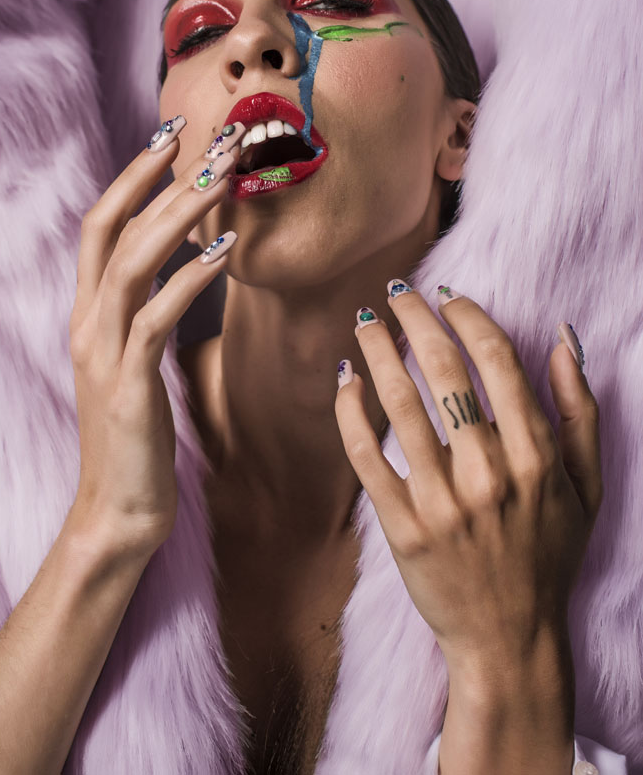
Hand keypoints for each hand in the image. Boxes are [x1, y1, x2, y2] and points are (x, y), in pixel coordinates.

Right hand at [67, 117, 243, 556]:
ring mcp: (102, 352)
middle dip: (164, 177)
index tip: (174, 136)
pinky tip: (223, 251)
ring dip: (180, 214)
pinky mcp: (128, 384)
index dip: (133, 176)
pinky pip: (155, 318)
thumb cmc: (136, 435)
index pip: (102, 224)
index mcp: (88, 313)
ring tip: (224, 177)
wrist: (117, 512)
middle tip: (215, 140)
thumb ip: (148, 312)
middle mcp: (87, 322)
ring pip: (134, 261)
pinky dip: (188, 279)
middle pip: (115, 228)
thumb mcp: (136, 362)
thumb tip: (187, 266)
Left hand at [334, 282, 601, 683]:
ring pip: (399, 405)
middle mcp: (489, 475)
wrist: (510, 639)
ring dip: (377, 352)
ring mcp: (443, 503)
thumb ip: (579, 411)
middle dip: (417, 319)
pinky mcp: (403, 528)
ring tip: (363, 321)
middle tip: (396, 291)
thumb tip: (564, 339)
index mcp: (536, 458)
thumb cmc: (548, 555)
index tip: (449, 295)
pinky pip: (367, 457)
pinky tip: (345, 380)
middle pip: (444, 372)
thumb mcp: (587, 487)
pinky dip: (350, 413)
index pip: (497, 362)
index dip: (469, 317)